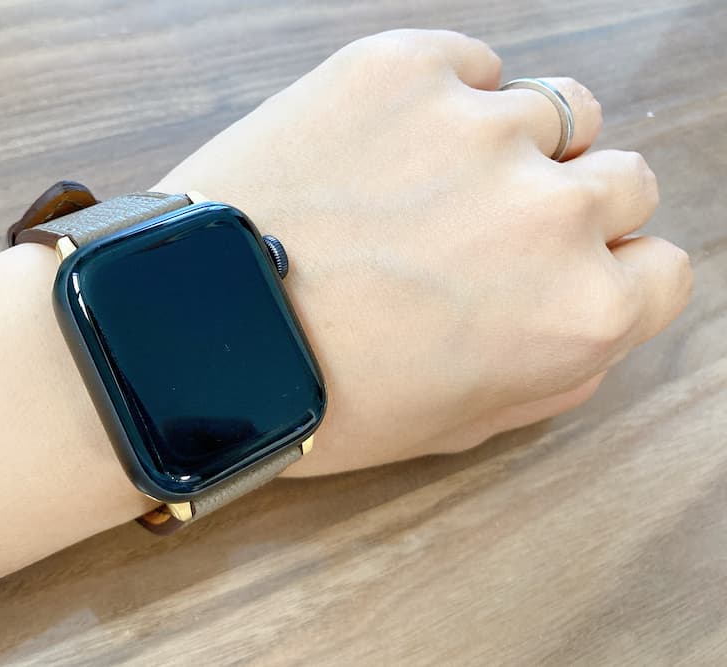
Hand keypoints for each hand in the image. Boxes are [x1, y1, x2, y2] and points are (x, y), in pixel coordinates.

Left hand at [153, 30, 691, 474]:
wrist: (189, 330)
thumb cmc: (315, 396)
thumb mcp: (456, 424)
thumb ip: (556, 370)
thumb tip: (596, 314)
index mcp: (577, 312)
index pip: (662, 269)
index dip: (608, 274)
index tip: (558, 275)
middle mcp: (552, 210)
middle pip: (622, 180)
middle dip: (569, 207)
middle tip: (485, 229)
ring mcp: (478, 124)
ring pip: (559, 108)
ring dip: (515, 144)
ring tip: (434, 178)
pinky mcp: (402, 66)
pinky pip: (472, 63)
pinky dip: (447, 97)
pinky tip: (386, 142)